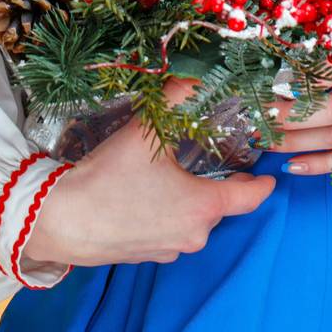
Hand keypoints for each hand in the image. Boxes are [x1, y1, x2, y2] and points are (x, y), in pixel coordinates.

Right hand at [22, 77, 276, 269]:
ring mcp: (169, 250)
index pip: (248, 198)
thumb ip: (176, 99)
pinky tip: (149, 197)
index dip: (262, 184)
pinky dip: (168, 215)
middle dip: (220, 186)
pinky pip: (169, 232)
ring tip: (176, 176)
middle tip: (218, 161)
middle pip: (220, 207)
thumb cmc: (109, 178)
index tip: (270, 176)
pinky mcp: (146, 257)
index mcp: (203, 207)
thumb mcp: (145, 132)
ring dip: (191, 201)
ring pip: (193, 221)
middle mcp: (193, 235)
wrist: (61, 220)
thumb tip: (194, 74)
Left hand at [265, 3, 331, 176]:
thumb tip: (293, 30)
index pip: (331, 67)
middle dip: (288, 116)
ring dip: (298, 143)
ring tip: (265, 141)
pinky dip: (326, 165)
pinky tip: (296, 166)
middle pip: (330, 109)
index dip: (295, 77)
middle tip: (255, 115)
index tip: (264, 79)